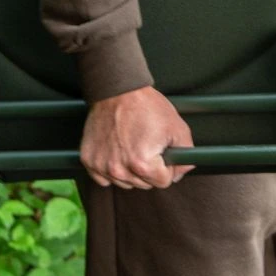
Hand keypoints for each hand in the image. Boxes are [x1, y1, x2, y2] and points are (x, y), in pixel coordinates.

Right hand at [80, 86, 194, 190]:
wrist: (116, 90)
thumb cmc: (145, 106)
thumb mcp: (176, 127)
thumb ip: (186, 153)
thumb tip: (182, 170)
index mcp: (143, 164)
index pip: (164, 182)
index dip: (168, 167)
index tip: (163, 153)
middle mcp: (120, 170)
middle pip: (144, 184)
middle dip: (150, 170)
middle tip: (147, 146)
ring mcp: (102, 166)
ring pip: (125, 183)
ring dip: (130, 171)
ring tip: (131, 146)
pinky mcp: (89, 160)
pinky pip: (104, 178)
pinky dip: (111, 169)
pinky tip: (117, 152)